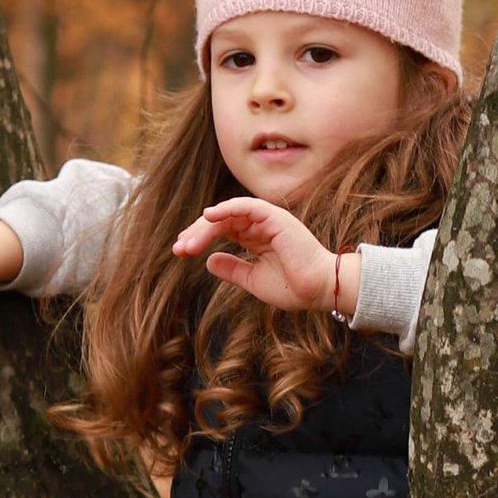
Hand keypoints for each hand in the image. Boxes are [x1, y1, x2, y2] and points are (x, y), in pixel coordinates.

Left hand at [175, 196, 347, 315]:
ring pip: (229, 213)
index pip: (222, 229)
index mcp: (256, 237)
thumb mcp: (253, 279)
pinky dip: (226, 208)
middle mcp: (260, 225)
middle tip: (179, 248)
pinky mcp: (275, 217)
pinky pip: (246, 206)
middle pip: (221, 220)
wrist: (319, 291)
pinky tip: (208, 216)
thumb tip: (208, 261)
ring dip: (205, 226)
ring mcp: (268, 219)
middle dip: (197, 233)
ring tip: (188, 242)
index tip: (181, 250)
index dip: (200, 237)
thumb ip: (232, 269)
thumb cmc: (293, 287)